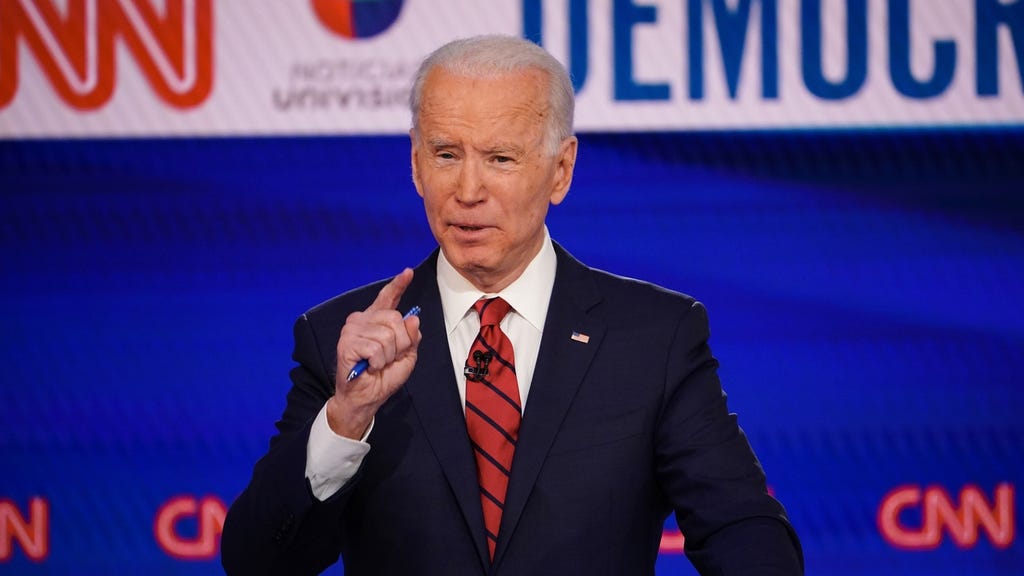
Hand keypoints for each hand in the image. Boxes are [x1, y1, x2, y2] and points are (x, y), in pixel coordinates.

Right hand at [326, 268, 421, 438]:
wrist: (365, 398)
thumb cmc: (383, 377)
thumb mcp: (407, 356)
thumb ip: (412, 337)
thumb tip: (413, 318)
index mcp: (377, 321)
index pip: (388, 298)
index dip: (398, 285)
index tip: (408, 272)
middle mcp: (362, 320)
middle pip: (395, 319)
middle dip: (400, 343)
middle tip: (389, 358)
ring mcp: (352, 330)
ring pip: (387, 335)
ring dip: (388, 356)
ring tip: (377, 364)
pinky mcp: (347, 343)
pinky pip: (375, 347)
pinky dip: (378, 361)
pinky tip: (370, 366)